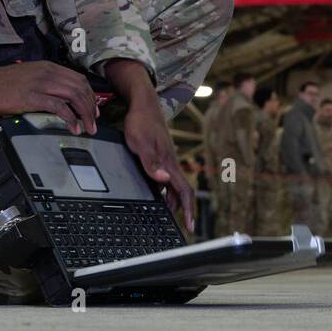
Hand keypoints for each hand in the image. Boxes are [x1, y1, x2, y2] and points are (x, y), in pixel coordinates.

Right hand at [0, 59, 97, 134]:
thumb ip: (45, 84)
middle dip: (91, 107)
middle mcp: (48, 73)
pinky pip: (59, 107)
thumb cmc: (0, 83)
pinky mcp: (32, 97)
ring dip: (85, 114)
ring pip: (74, 96)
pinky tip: (74, 128)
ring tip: (88, 128)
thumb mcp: (28, 77)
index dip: (89, 95)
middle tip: (94, 122)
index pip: (78, 79)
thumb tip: (60, 99)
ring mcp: (40, 84)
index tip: (93, 110)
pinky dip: (70, 118)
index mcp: (48, 67)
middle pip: (80, 88)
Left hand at [123, 98, 195, 231]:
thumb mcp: (141, 144)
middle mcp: (171, 162)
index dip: (188, 210)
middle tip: (182, 226)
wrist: (143, 104)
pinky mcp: (162, 155)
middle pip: (181, 191)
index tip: (191, 226)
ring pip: (174, 184)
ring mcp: (167, 158)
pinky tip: (158, 193)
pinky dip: (165, 190)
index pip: (184, 190)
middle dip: (183, 210)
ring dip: (173, 201)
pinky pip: (167, 177)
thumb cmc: (141, 122)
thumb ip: (152, 164)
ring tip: (168, 215)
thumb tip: (164, 181)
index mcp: (169, 162)